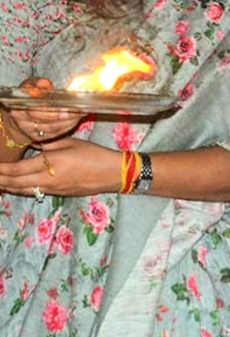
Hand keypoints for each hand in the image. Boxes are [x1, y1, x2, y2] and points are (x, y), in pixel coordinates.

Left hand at [0, 138, 121, 198]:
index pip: (18, 170)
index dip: (2, 169)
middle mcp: (47, 179)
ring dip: (9, 187)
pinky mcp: (58, 194)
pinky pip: (34, 192)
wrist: (110, 173)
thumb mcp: (71, 142)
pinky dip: (21, 189)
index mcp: (50, 164)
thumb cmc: (93, 154)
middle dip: (1, 180)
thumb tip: (33, 143)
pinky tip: (18, 186)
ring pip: (23, 190)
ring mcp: (52, 189)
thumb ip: (49, 144)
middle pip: (16, 183)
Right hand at [3, 78, 84, 144]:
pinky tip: (78, 117)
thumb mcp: (30, 85)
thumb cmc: (28, 96)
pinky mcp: (43, 138)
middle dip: (63, 116)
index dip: (50, 110)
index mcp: (19, 109)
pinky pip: (57, 133)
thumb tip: (45, 84)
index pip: (34, 112)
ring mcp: (34, 133)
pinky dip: (69, 125)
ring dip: (69, 121)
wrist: (21, 115)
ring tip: (81, 111)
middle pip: (46, 123)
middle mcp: (25, 124)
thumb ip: (37, 83)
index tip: (64, 105)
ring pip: (53, 129)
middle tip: (77, 109)